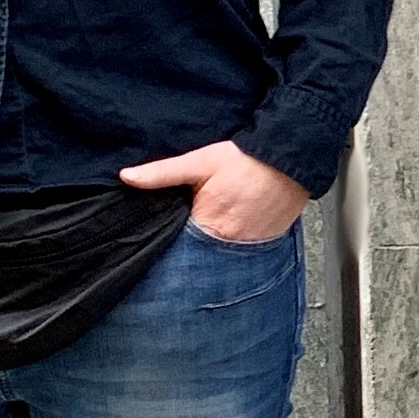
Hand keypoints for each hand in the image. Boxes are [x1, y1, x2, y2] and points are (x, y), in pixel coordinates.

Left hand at [120, 143, 310, 242]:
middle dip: (191, 248)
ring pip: (222, 258)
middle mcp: (230, 245)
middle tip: (190, 230)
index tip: (168, 234)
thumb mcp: (200, 162)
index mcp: (209, 227)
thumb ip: (163, 173)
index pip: (178, 249)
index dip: (170, 242)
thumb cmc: (247, 160)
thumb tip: (128, 177)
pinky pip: (243, 254)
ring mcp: (251, 249)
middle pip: (199, 257)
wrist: (290, 159)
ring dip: (213, 250)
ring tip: (212, 231)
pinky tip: (233, 229)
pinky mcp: (266, 245)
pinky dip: (235, 246)